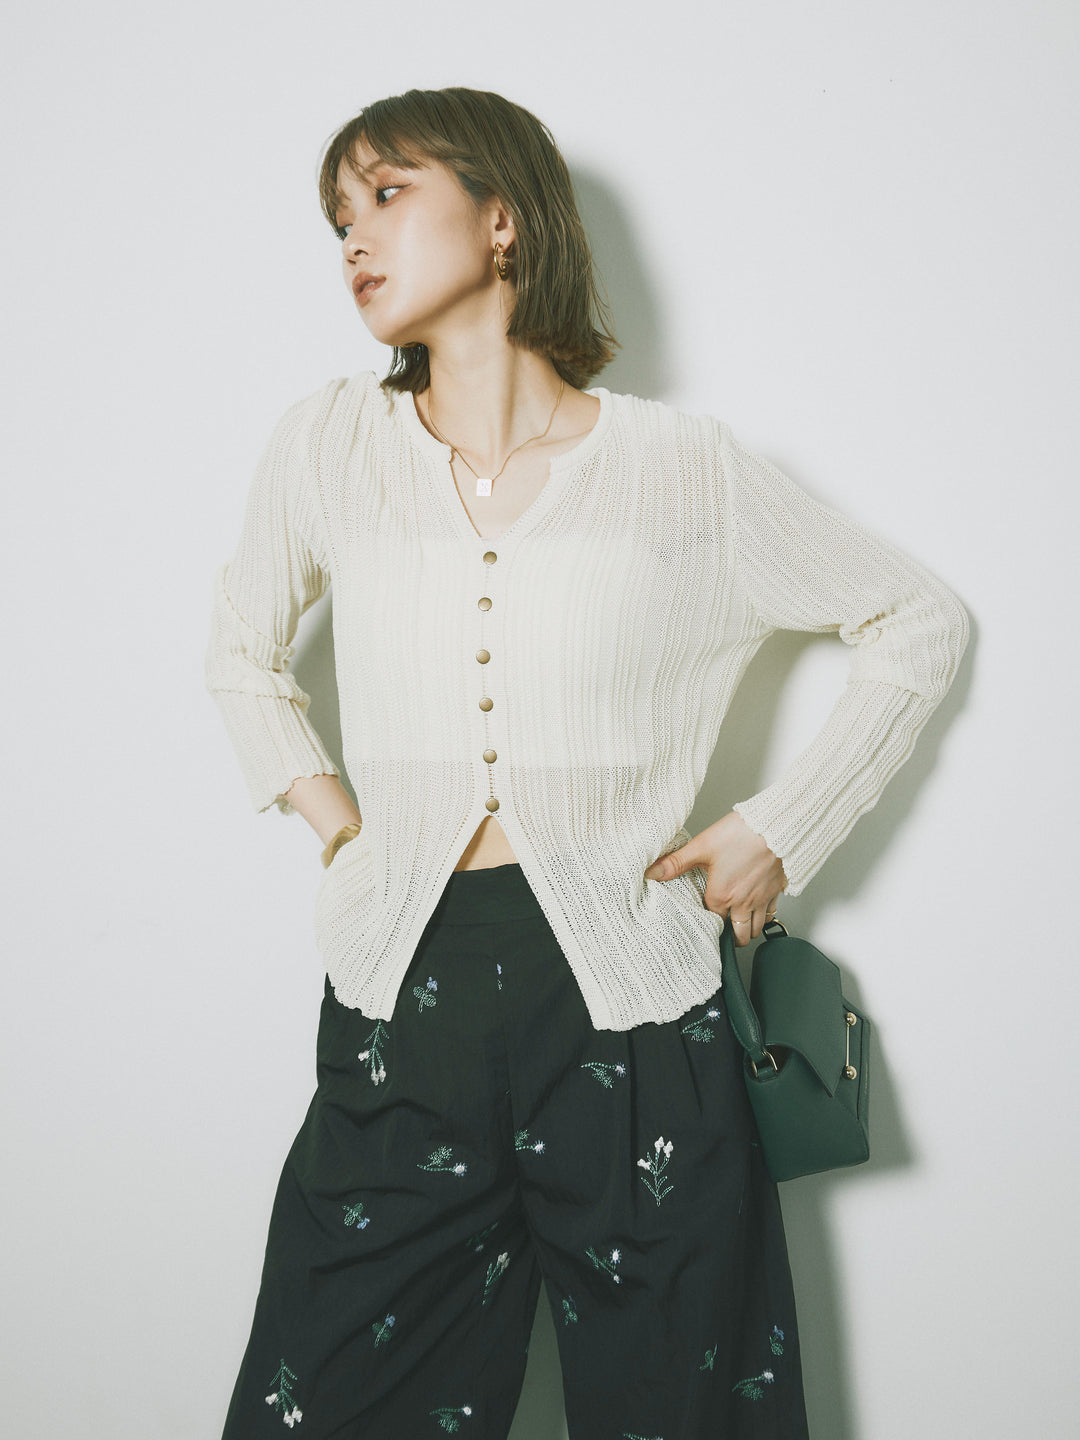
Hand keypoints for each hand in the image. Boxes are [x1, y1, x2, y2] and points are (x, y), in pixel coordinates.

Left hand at [643, 812, 787, 945]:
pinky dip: (763, 917)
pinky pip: (771, 915)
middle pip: (738, 936)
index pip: (711, 923)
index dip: (705, 924)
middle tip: (721, 931)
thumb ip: (676, 863)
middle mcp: (743, 903)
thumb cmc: (741, 834)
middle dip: (730, 938)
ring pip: (756, 929)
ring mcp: (762, 899)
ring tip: (737, 924)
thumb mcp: (702, 847)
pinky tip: (757, 909)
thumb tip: (651, 873)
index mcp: (722, 896)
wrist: (776, 826)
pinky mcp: (776, 891)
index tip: (700, 922)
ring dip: (747, 931)